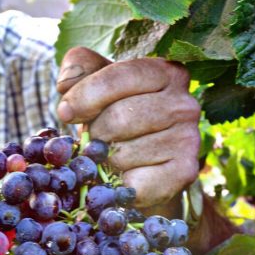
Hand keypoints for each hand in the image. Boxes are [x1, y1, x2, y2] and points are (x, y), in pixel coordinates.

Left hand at [56, 47, 200, 210]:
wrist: (144, 161)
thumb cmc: (116, 114)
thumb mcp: (96, 83)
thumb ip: (78, 69)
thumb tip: (65, 85)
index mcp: (165, 72)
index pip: (117, 78)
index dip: (84, 96)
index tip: (65, 112)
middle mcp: (184, 103)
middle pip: (118, 118)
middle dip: (94, 134)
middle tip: (95, 140)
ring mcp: (189, 139)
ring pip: (123, 154)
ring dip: (105, 161)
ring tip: (111, 157)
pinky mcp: (185, 172)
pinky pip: (137, 183)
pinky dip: (119, 186)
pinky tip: (123, 178)